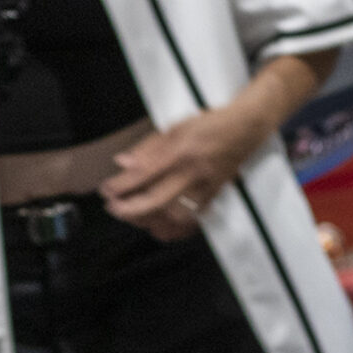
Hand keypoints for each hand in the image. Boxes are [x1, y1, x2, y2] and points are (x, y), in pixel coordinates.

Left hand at [100, 107, 265, 240]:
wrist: (246, 129)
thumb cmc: (212, 124)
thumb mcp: (175, 127)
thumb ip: (148, 147)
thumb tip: (124, 162)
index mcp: (181, 151)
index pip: (145, 173)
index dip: (122, 185)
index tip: (107, 190)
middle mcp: (193, 173)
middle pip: (158, 201)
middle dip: (131, 209)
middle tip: (113, 209)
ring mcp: (205, 188)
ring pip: (175, 216)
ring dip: (151, 221)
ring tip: (133, 217)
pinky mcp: (213, 197)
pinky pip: (192, 220)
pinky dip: (174, 228)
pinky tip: (159, 227)